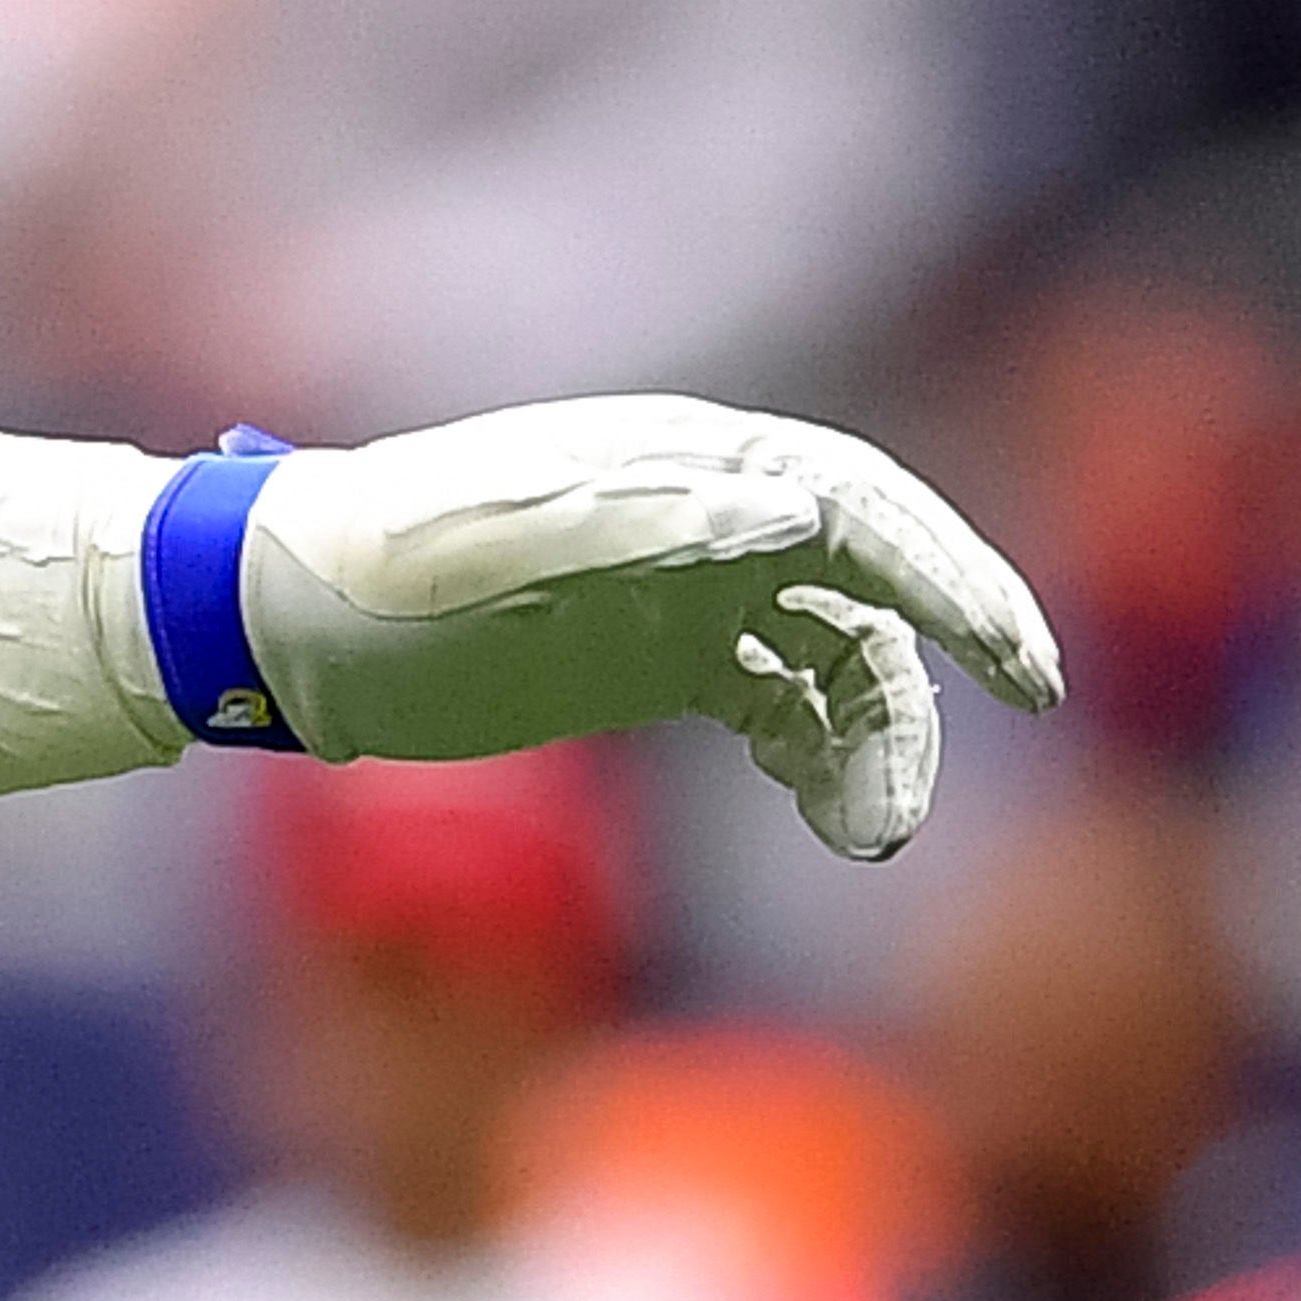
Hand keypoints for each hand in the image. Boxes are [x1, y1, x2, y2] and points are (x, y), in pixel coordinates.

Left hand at [245, 397, 1062, 861]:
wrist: (281, 615)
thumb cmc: (379, 571)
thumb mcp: (500, 546)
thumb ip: (643, 526)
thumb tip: (796, 516)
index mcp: (678, 466)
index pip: (859, 507)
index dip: (948, 574)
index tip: (1013, 660)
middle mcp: (701, 519)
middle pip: (874, 584)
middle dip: (949, 649)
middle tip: (1019, 708)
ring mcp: (688, 593)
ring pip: (839, 659)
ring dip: (878, 739)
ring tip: (870, 834)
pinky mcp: (659, 662)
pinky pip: (784, 703)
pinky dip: (825, 754)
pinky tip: (840, 814)